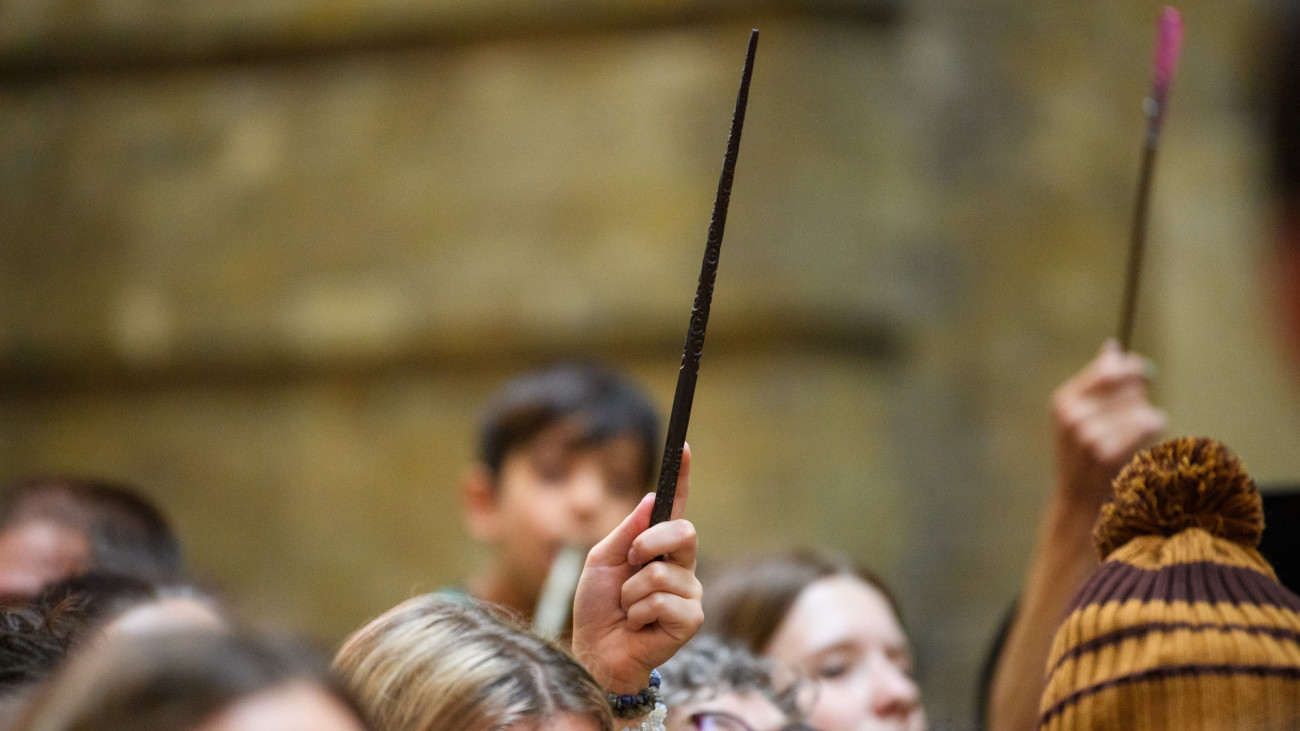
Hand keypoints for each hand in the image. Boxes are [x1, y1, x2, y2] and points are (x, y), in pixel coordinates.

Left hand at [572, 444, 701, 694]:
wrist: (595, 651)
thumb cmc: (597, 608)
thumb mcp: (602, 559)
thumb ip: (627, 530)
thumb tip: (652, 498)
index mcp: (659, 547)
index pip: (676, 506)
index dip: (683, 476)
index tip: (685, 446)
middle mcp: (681, 566)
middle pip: (682, 531)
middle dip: (647, 544)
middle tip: (629, 564)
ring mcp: (689, 592)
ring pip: (660, 572)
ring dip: (631, 592)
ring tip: (627, 610)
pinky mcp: (690, 619)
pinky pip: (660, 600)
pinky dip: (637, 613)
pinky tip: (637, 626)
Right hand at [1051, 340, 1165, 510]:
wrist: (1078, 498)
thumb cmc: (1085, 453)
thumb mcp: (1080, 415)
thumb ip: (1098, 382)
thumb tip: (1112, 347)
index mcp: (1064, 400)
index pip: (1108, 369)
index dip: (1130, 368)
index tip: (1143, 373)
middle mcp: (1073, 415)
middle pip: (1128, 386)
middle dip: (1139, 395)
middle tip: (1136, 410)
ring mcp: (1089, 435)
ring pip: (1141, 406)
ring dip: (1147, 414)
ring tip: (1138, 430)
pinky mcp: (1108, 453)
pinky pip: (1147, 424)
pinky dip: (1155, 426)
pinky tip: (1152, 431)